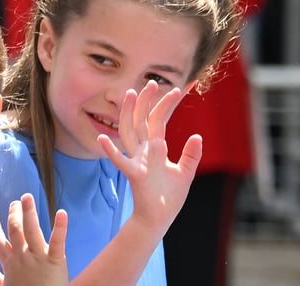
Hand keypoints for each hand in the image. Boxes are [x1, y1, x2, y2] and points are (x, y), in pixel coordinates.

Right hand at [0, 193, 68, 285]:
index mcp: (10, 264)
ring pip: (31, 229)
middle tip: (15, 202)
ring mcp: (37, 257)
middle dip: (13, 215)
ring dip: (28, 211)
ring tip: (27, 197)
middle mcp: (21, 257)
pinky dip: (60, 226)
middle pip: (14, 230)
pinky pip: (57, 241)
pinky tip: (62, 213)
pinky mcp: (55, 260)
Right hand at [98, 80, 201, 230]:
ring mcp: (137, 160)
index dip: (167, 104)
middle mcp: (144, 150)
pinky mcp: (134, 174)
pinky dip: (111, 151)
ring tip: (130, 94)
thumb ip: (191, 155)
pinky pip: (120, 161)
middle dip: (147, 101)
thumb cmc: (169, 197)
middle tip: (152, 82)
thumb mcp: (185, 173)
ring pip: (129, 132)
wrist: (160, 218)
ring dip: (129, 113)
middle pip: (142, 120)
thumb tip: (197, 136)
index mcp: (156, 148)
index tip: (179, 88)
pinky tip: (102, 139)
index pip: (159, 120)